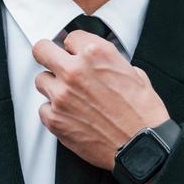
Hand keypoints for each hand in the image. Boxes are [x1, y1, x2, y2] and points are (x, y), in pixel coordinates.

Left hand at [33, 31, 168, 170]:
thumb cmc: (142, 114)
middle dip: (49, 55)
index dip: (75, 47)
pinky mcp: (55, 119)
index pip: (70, 37)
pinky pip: (44, 108)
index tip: (76, 54)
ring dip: (53, 86)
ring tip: (70, 96)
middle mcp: (75, 71)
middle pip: (42, 50)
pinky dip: (54, 111)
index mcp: (96, 54)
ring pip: (41, 80)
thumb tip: (99, 63)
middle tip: (55, 63)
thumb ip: (110, 63)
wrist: (141, 146)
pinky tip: (71, 115)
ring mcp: (61, 96)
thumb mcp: (134, 74)